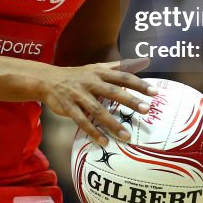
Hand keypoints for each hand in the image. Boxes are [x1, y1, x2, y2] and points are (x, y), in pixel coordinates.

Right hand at [40, 58, 156, 146]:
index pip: (123, 76)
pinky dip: (93, 132)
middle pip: (112, 91)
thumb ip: (120, 66)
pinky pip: (82, 121)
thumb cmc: (78, 75)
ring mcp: (79, 95)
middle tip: (146, 110)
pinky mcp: (68, 107)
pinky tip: (104, 142)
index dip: (139, 84)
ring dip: (112, 124)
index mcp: (100, 72)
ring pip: (98, 110)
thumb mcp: (97, 68)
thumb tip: (145, 61)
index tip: (154, 93)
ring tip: (126, 136)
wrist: (48, 80)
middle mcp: (90, 82)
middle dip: (130, 101)